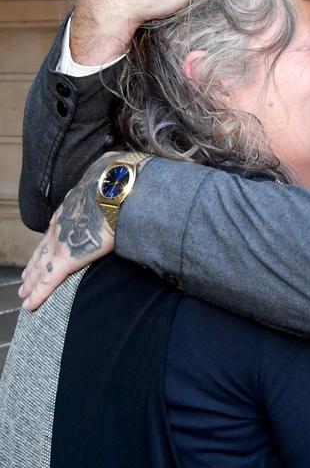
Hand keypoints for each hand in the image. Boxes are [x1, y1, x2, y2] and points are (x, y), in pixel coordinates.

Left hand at [18, 154, 119, 309]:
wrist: (120, 188)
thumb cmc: (121, 178)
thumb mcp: (114, 169)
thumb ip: (114, 171)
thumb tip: (125, 163)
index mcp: (73, 203)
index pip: (57, 226)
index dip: (50, 239)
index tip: (46, 247)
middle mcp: (61, 222)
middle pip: (42, 247)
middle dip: (33, 263)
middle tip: (26, 276)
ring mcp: (61, 240)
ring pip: (40, 265)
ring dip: (31, 280)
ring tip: (25, 292)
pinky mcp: (66, 258)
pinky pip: (48, 280)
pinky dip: (38, 294)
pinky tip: (30, 304)